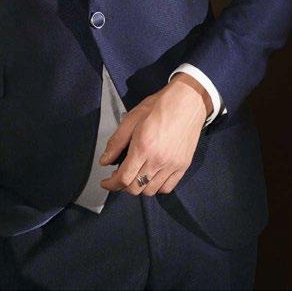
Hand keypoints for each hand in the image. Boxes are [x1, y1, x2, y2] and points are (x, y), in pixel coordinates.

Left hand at [98, 74, 210, 195]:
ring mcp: (172, 165)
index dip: (111, 184)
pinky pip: (167, 188)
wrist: (187, 101)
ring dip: (139, 187)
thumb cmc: (158, 106)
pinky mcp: (183, 166)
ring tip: (135, 176)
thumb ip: (116, 142)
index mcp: (143, 147)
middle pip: (136, 188)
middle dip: (123, 186)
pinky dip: (156, 187)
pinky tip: (151, 177)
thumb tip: (104, 161)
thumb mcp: (131, 118)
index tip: (105, 182)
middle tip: (119, 176)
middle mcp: (158, 160)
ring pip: (151, 191)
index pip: (123, 178)